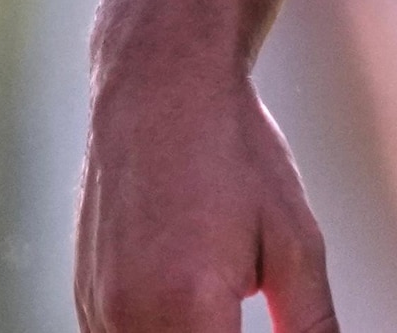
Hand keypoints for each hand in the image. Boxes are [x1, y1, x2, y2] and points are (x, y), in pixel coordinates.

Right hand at [77, 61, 340, 332]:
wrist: (161, 89)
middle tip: (243, 315)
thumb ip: (310, 324)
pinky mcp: (86, 304)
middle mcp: (128, 320)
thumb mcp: (295, 243)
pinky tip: (196, 316)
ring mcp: (97, 315)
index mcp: (184, 311)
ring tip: (226, 313)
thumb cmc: (231, 153)